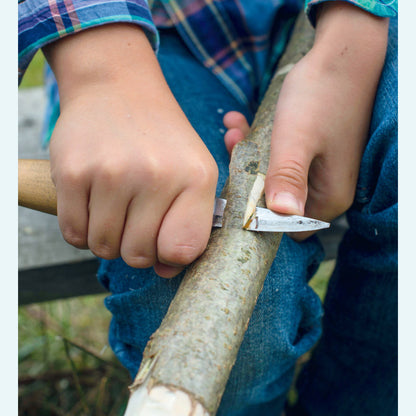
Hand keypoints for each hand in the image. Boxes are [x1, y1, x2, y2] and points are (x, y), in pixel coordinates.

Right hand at [44, 24, 217, 276]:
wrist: (118, 90)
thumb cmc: (161, 141)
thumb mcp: (194, 173)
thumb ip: (188, 225)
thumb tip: (165, 271)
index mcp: (197, 177)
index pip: (184, 250)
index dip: (170, 254)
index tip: (163, 239)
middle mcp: (156, 175)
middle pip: (139, 256)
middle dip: (136, 246)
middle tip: (135, 218)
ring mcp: (112, 173)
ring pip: (104, 248)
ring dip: (108, 237)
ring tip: (115, 208)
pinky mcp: (73, 172)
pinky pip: (73, 235)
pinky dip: (83, 229)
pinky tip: (94, 204)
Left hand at [224, 3, 388, 240]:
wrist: (341, 54)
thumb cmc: (322, 95)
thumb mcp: (297, 139)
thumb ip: (287, 177)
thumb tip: (280, 214)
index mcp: (329, 197)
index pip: (287, 227)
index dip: (259, 216)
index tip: (235, 192)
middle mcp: (324, 189)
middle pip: (275, 201)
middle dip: (248, 176)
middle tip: (232, 147)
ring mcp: (318, 170)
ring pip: (272, 176)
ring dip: (249, 153)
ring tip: (234, 128)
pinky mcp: (310, 153)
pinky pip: (278, 157)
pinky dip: (259, 141)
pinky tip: (240, 120)